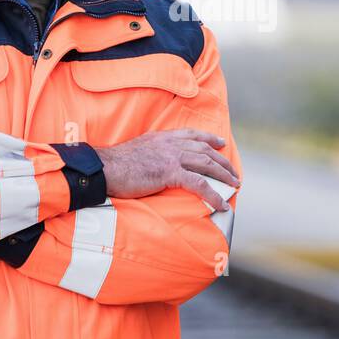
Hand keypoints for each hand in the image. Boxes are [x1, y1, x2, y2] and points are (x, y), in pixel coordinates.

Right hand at [94, 128, 238, 211]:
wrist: (104, 168)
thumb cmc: (115, 165)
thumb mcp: (138, 150)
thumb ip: (152, 153)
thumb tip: (158, 164)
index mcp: (162, 137)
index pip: (192, 134)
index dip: (209, 138)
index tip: (220, 142)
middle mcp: (170, 143)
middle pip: (205, 150)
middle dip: (223, 161)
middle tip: (233, 172)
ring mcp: (172, 157)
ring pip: (207, 164)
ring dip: (224, 176)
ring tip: (234, 186)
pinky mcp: (170, 172)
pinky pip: (199, 184)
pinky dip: (213, 195)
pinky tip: (221, 204)